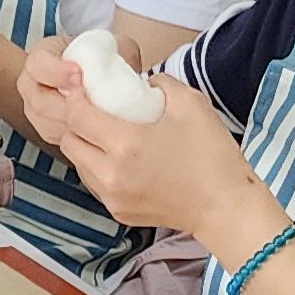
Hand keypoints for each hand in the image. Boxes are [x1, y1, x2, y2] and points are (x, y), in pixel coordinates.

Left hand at [21, 42, 271, 234]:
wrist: (225, 207)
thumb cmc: (212, 155)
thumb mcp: (191, 103)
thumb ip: (160, 83)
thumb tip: (141, 82)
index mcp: (125, 144)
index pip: (77, 115)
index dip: (76, 98)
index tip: (85, 88)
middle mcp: (110, 174)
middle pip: (69, 141)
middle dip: (77, 122)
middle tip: (95, 110)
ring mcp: (112, 197)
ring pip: (78, 164)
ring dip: (85, 146)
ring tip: (107, 135)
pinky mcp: (118, 212)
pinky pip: (94, 183)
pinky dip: (98, 168)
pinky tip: (120, 159)